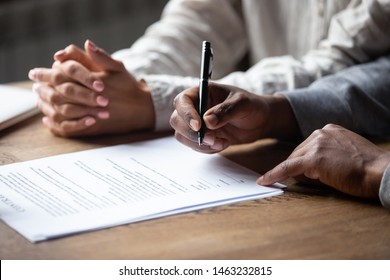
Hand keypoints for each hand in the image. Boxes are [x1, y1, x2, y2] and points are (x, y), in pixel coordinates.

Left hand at [29, 40, 154, 136]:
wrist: (142, 109)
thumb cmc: (129, 87)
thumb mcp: (118, 67)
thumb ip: (101, 56)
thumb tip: (87, 43)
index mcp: (95, 81)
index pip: (64, 73)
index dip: (46, 73)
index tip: (35, 72)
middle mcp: (91, 98)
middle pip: (58, 92)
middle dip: (43, 88)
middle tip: (34, 84)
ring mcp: (91, 114)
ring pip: (61, 110)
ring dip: (46, 104)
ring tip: (39, 98)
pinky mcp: (93, 127)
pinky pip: (68, 128)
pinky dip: (55, 124)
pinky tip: (47, 119)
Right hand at [170, 83, 299, 152]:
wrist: (260, 122)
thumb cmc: (252, 106)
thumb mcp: (243, 104)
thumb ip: (226, 111)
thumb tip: (208, 121)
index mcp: (202, 92)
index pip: (182, 101)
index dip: (186, 114)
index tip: (199, 126)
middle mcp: (195, 107)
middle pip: (177, 120)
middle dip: (192, 133)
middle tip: (211, 139)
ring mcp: (196, 123)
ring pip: (183, 135)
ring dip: (200, 144)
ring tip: (222, 143)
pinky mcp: (201, 136)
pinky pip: (193, 146)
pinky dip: (206, 149)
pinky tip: (223, 144)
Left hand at [258, 124, 389, 198]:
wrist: (380, 172)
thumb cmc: (368, 168)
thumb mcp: (346, 153)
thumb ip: (327, 154)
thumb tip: (309, 168)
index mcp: (329, 129)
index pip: (307, 146)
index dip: (302, 160)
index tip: (295, 167)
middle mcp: (321, 132)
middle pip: (297, 152)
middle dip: (296, 167)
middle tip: (299, 179)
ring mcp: (316, 144)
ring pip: (293, 161)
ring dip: (293, 172)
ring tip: (302, 180)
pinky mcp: (312, 159)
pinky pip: (287, 167)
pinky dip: (275, 174)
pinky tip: (265, 181)